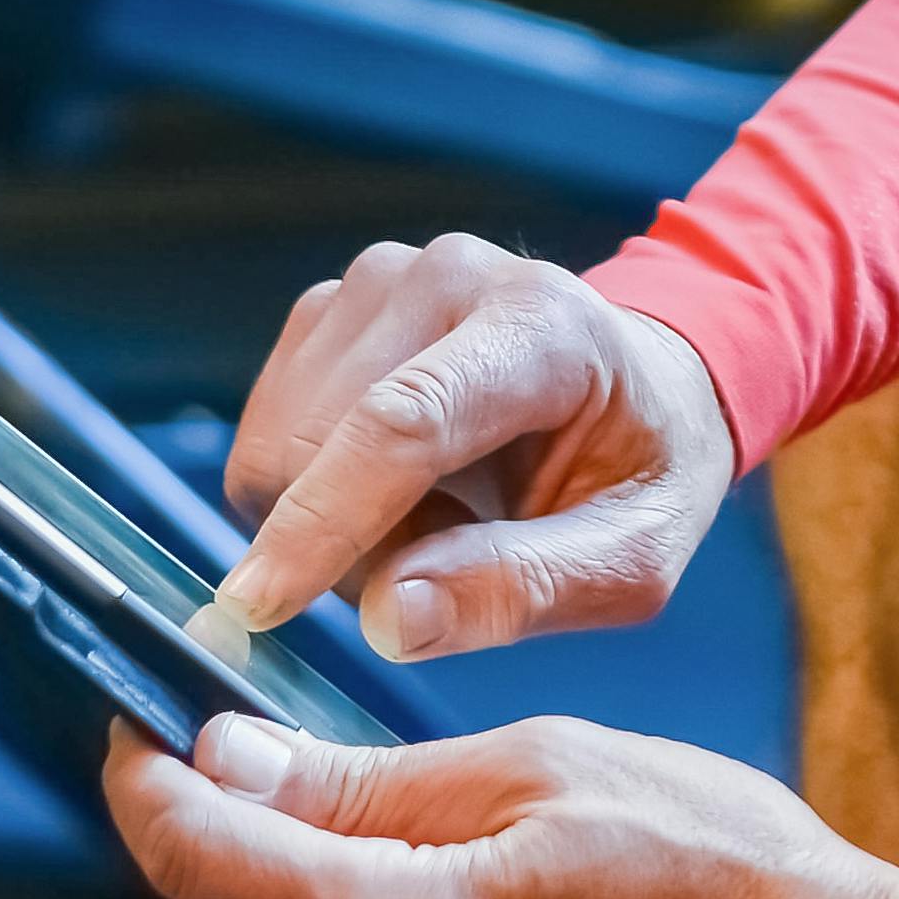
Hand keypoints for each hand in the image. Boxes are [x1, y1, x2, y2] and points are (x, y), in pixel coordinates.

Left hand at [104, 714, 898, 898]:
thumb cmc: (721, 866)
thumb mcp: (546, 768)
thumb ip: (370, 781)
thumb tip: (232, 756)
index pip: (202, 860)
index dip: (148, 782)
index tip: (140, 721)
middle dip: (219, 824)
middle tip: (246, 738)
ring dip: (289, 887)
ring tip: (355, 805)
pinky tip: (417, 891)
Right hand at [217, 235, 733, 655]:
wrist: (638, 387)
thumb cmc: (639, 471)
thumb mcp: (632, 558)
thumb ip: (524, 590)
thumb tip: (390, 620)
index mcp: (541, 325)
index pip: (404, 421)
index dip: (325, 517)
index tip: (259, 606)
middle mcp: (448, 278)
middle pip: (321, 440)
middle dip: (352, 546)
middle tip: (444, 567)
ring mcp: (379, 282)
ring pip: (277, 445)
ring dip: (331, 525)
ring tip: (437, 521)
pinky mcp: (331, 308)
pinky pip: (265, 436)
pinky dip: (313, 493)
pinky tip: (399, 489)